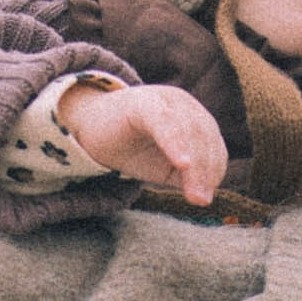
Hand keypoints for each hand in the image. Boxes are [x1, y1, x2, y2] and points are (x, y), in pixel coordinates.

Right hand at [59, 82, 229, 206]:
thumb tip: (205, 195)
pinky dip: (176, 143)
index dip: (213, 170)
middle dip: (205, 172)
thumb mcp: (163, 166)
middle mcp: (182, 103)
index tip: (207, 197)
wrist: (88, 129)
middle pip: (204, 137)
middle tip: (201, 201)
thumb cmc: (129, 147)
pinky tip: (182, 164)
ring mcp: (162, 100)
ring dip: (195, 166)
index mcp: (193, 116)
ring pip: (188, 131)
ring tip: (193, 194)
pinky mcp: (142, 103)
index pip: (212, 143)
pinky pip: (165, 123)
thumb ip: (185, 176)